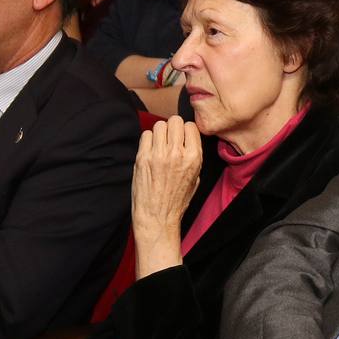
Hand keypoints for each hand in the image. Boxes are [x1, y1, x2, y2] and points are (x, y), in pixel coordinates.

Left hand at [131, 116, 202, 277]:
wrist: (157, 217)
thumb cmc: (176, 201)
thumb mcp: (196, 178)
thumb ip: (193, 156)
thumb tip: (187, 140)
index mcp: (193, 158)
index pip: (191, 126)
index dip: (186, 131)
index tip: (182, 136)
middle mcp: (176, 153)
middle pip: (175, 121)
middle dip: (173, 128)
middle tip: (170, 138)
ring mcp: (158, 154)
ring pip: (159, 125)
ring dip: (160, 132)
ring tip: (159, 144)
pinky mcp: (142, 158)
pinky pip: (145, 135)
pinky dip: (148, 140)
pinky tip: (150, 151)